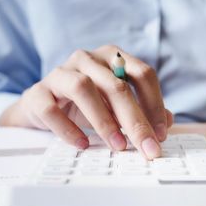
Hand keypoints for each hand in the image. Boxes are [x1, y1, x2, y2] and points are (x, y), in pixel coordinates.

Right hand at [0, 45, 173, 158]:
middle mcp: (86, 58)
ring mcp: (59, 72)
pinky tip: (82, 144)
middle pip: (116, 85)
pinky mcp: (37, 92)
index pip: (142, 74)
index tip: (161, 133)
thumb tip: (168, 122)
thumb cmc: (84, 105)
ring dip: (103, 120)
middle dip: (135, 120)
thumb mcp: (115, 107)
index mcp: (111, 57)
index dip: (155, 104)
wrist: (41, 107)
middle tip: (147, 147)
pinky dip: (68, 129)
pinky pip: (51, 108)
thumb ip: (141, 111)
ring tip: (117, 145)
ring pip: (83, 88)